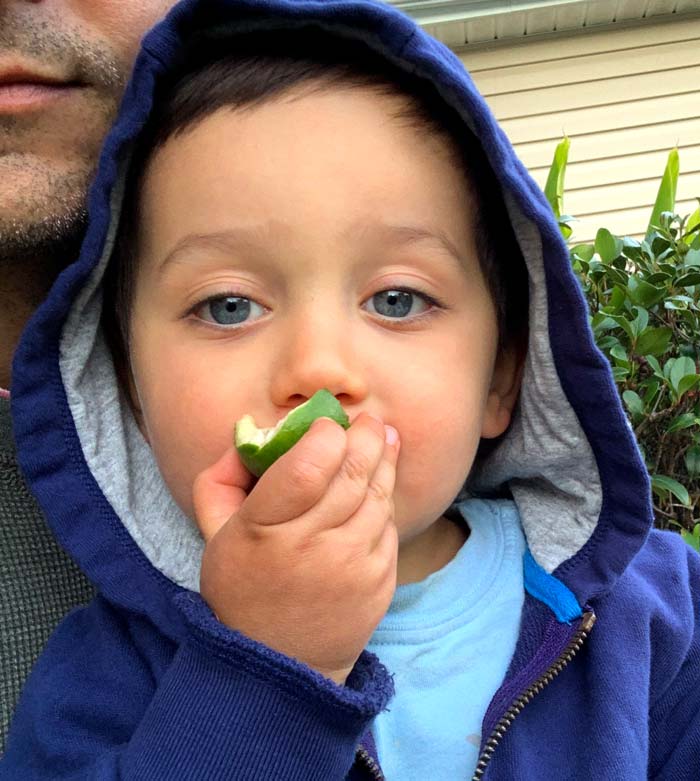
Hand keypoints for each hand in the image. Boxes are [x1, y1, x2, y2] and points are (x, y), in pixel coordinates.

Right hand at [192, 413, 399, 684]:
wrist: (280, 664)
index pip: (306, 468)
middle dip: (365, 436)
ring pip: (378, 494)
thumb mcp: (214, 535)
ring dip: (384, 460)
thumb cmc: (244, 588)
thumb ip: (221, 479)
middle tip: (366, 420)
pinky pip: (389, 525)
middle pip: (352, 473)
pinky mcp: (381, 582)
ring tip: (382, 437)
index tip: (327, 424)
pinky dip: (385, 499)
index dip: (325, 435)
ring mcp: (353, 566)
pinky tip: (379, 482)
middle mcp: (314, 547)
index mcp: (265, 531)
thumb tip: (251, 432)